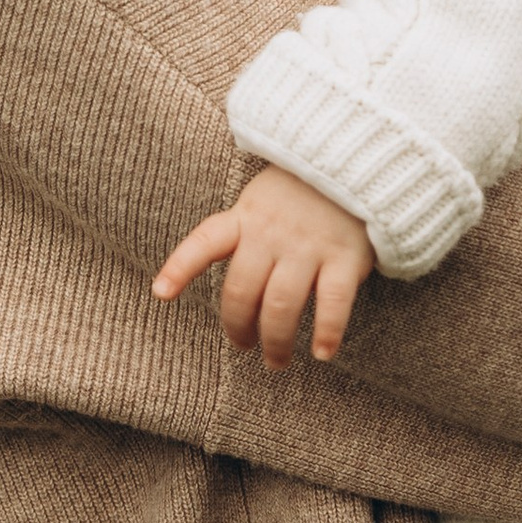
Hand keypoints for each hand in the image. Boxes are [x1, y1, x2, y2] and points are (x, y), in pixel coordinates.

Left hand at [152, 166, 375, 367]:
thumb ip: (247, 229)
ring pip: (280, 306)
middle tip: (245, 348)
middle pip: (242, 292)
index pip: (205, 241)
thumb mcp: (265, 197)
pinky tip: (322, 354)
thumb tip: (236, 281)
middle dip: (239, 329)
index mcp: (247, 216)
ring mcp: (308, 245)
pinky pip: (331, 304)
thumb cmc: (307, 188)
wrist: (362, 161)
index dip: (180, 267)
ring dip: (277, 343)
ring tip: (277, 361)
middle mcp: (272, 233)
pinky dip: (327, 333)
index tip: (160, 293)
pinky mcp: (345, 257)